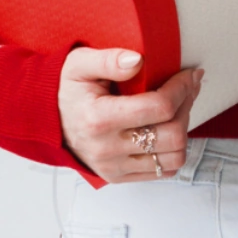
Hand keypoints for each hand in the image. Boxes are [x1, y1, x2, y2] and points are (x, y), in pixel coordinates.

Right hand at [58, 47, 203, 182]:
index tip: (189, 74)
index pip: (158, 108)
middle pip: (172, 136)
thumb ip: (109, 60)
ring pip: (172, 158)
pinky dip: (173, 150)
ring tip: (180, 106)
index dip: (182, 89)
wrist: (48, 119)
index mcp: (99, 118)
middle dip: (187, 106)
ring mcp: (114, 167)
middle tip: (188, 87)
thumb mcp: (80, 63)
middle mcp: (108, 149)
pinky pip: (161, 172)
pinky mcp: (118, 177)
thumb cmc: (67, 89)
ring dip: (184, 129)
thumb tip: (137, 60)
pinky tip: (167, 127)